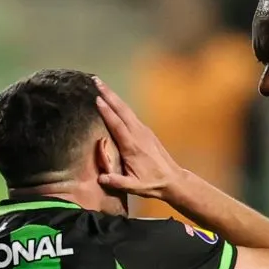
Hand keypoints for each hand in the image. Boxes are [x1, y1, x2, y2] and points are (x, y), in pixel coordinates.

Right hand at [92, 76, 184, 199]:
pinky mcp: (147, 131)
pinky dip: (121, 105)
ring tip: (102, 85)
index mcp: (132, 146)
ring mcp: (144, 131)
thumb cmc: (152, 184)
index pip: (118, 125)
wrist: (173, 180)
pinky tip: (114, 101)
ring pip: (127, 110)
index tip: (97, 98)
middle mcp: (138, 134)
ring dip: (114, 97)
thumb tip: (101, 179)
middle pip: (122, 110)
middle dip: (109, 95)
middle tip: (96, 81)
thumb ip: (118, 182)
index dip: (107, 112)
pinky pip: (131, 114)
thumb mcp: (135, 187)